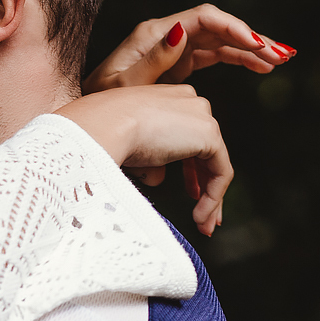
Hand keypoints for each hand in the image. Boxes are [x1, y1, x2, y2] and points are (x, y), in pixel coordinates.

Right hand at [56, 85, 230, 236]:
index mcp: (167, 96)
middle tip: (200, 211)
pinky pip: (220, 172)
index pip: (187, 134)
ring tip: (202, 224)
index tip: (187, 191)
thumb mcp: (123, 139)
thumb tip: (158, 176)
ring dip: (209, 197)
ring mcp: (202, 116)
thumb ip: (145, 154)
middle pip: (204, 148)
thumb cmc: (99, 132)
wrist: (101, 126)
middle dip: (202, 182)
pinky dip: (213, 197)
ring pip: (213, 163)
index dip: (189, 166)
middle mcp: (189, 101)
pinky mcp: (209, 135)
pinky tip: (198, 217)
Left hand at [83, 4, 293, 92]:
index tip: (256, 44)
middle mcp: (167, 35)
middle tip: (280, 55)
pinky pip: (215, 56)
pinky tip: (260, 68)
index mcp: (154, 34)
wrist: (90, 115)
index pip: (203, 18)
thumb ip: (153, 61)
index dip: (232, 27)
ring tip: (279, 61)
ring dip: (250, 50)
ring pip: (221, 41)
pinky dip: (238, 60)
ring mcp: (174, 49)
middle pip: (218, 27)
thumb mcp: (121, 84)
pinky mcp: (178, 64)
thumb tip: (180, 31)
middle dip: (250, 38)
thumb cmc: (100, 100)